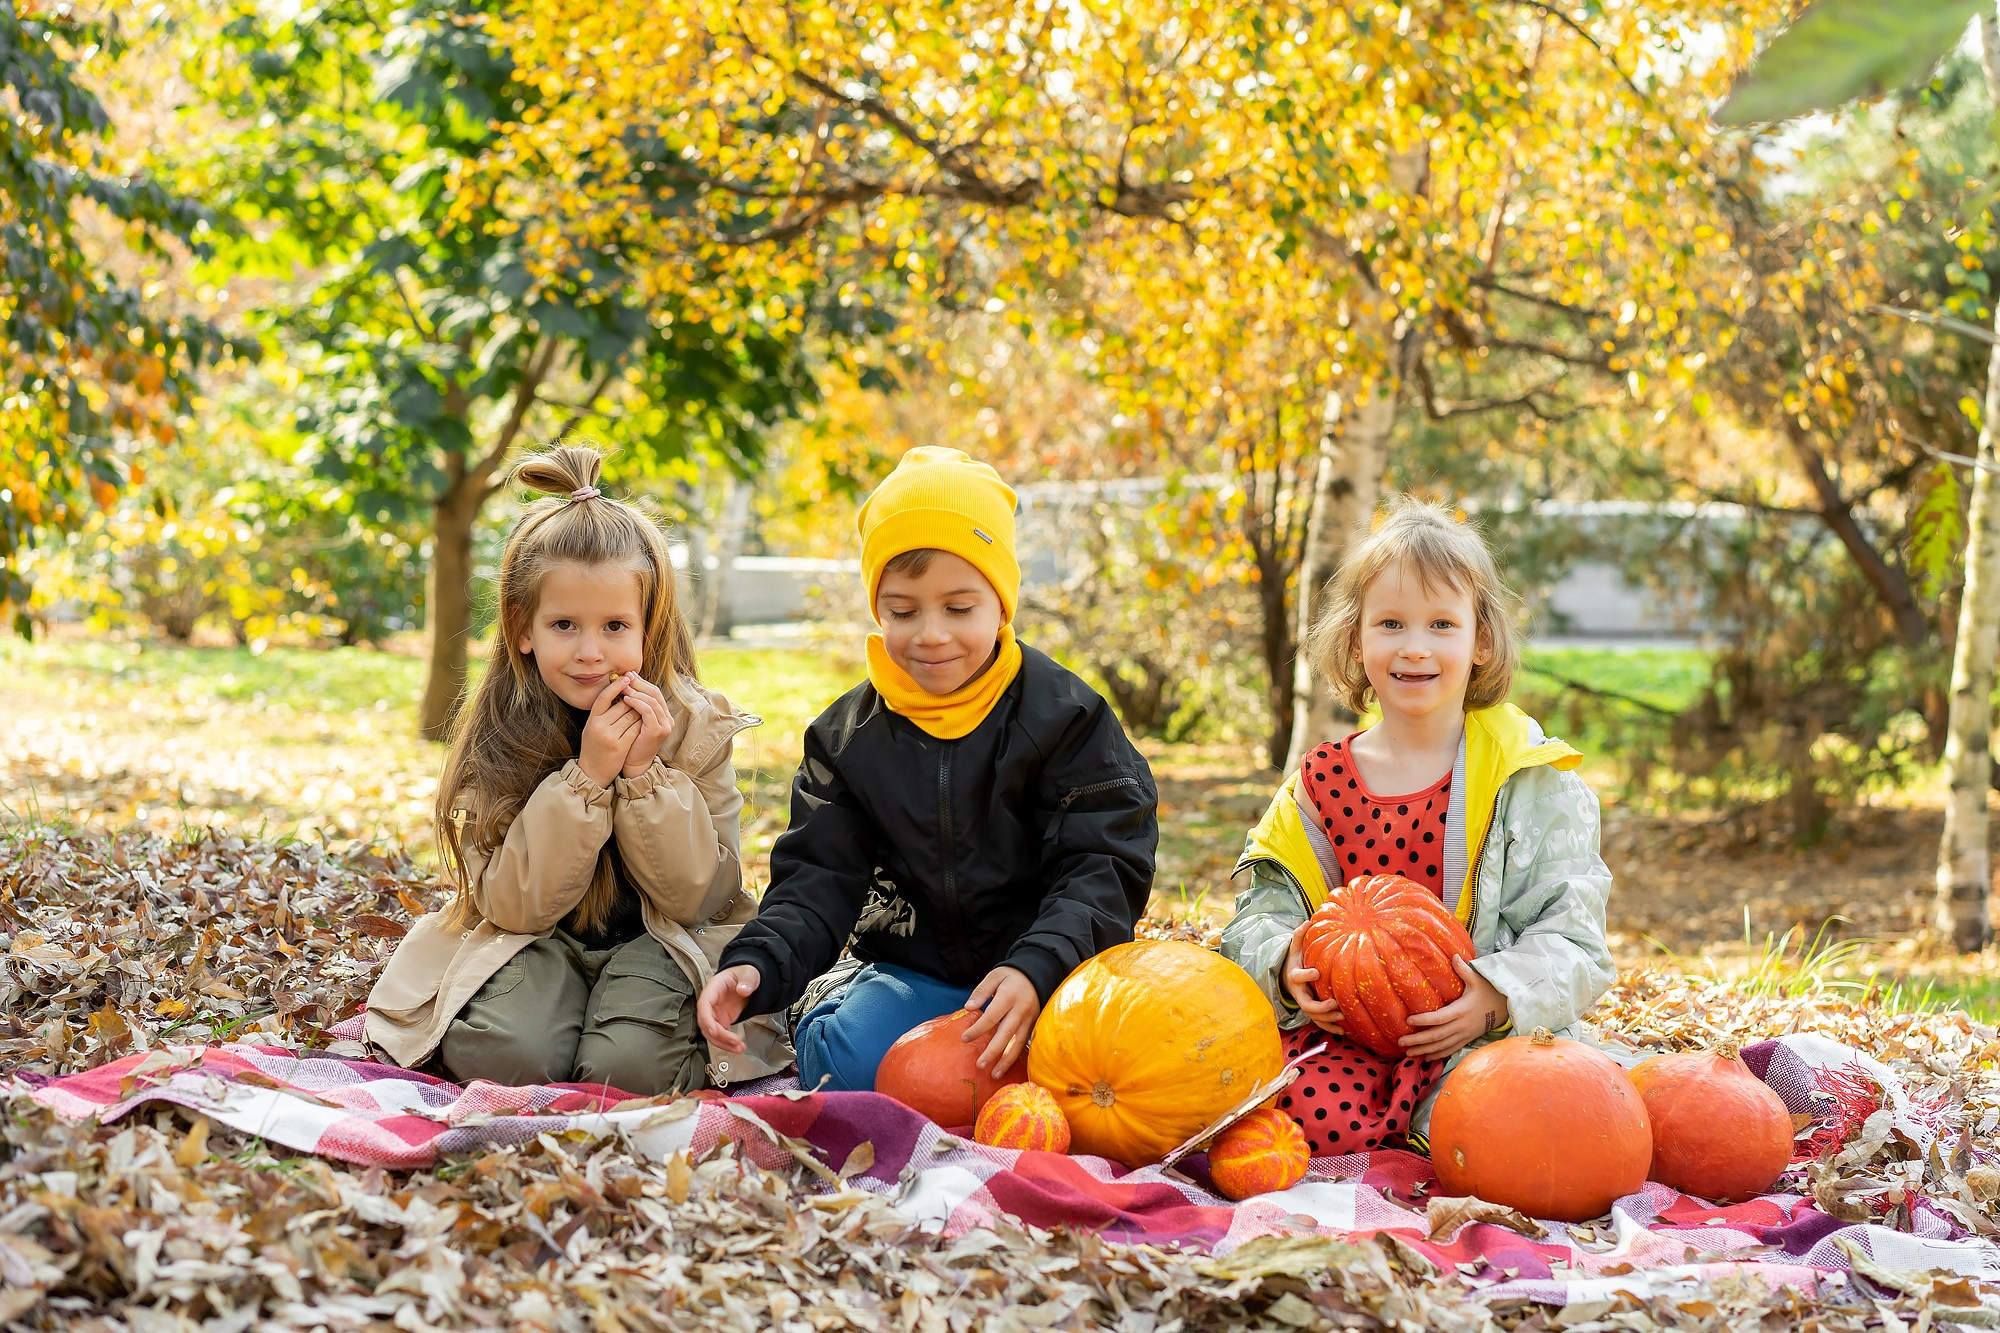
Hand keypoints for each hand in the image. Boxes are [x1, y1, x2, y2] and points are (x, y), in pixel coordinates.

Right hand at [578, 675, 641, 786]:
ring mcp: (610, 736)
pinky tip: (645, 722)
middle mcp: (599, 726)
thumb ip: (602, 713)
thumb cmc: (593, 748)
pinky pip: (636, 729)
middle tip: (639, 696)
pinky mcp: (620, 746)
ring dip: (641, 712)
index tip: (625, 678)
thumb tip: (619, 694)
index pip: (604, 697)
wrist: (592, 772)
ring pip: (633, 716)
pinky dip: (642, 724)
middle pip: (623, 705)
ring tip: (643, 710)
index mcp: (592, 720)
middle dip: (634, 700)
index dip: (615, 686)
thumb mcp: (592, 728)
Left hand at [616, 673, 675, 777]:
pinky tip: (626, 699)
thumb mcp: (635, 720)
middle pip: (655, 693)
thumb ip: (636, 705)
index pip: (654, 692)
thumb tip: (627, 684)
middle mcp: (667, 719)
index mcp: (663, 715)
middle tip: (626, 676)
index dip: (642, 682)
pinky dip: (637, 703)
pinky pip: (648, 711)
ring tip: (624, 687)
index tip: (628, 674)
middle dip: (639, 683)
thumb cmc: (632, 741)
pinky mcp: (658, 730)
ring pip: (652, 701)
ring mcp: (665, 725)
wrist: (634, 763)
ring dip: (637, 691)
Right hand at [697, 964, 760, 1052]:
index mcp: (713, 988)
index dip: (707, 1020)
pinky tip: (737, 1047)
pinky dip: (728, 1042)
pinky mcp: (722, 1020)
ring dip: (723, 1043)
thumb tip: (743, 989)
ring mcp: (716, 1012)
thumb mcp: (749, 973)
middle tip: (734, 1042)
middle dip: (719, 1036)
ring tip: (738, 1048)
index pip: (704, 1005)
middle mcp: (711, 1002)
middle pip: (707, 1023)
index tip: (713, 1031)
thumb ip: (746, 981)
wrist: (748, 979)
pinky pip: (721, 1034)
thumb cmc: (744, 973)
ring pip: (712, 1032)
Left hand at [961, 965, 1039, 1077]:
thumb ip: (982, 991)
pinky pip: (1025, 1043)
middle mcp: (1021, 1010)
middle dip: (993, 1051)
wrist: (1038, 974)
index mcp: (1009, 996)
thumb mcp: (995, 975)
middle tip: (980, 1065)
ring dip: (1007, 1060)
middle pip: (1006, 1034)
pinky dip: (1016, 1057)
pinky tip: (1007, 1067)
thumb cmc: (1012, 976)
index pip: (992, 1016)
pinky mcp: (1034, 1026)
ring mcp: (1030, 1020)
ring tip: (995, 1074)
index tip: (965, 1039)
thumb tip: (968, 1007)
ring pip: (1018, 1043)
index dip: (979, 1029)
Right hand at [1283, 921, 1345, 1035]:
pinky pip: (1319, 1022)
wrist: (1286, 977)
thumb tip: (1306, 921)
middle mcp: (1299, 993)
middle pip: (1306, 1004)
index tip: (1317, 973)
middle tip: (1334, 1003)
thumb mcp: (1294, 948)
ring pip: (1313, 1016)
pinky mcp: (1311, 1011)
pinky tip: (1343, 1032)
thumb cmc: (1295, 961)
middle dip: (1320, 1006)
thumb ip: (1299, 936)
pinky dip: (1329, 1028)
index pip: (1298, 977)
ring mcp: (1304, 1003)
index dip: (1306, 976)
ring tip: (1341, 1018)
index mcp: (1295, 976)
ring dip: (1327, 1019)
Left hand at [1401, 957, 1508, 1060]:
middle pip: (1436, 1036)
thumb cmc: (1488, 991)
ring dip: (1424, 1050)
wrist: (1505, 1007)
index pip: (1439, 1018)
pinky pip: (1451, 1050)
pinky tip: (1426, 1058)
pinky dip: (1438, 1055)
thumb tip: (1453, 955)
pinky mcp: (1466, 1039)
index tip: (1408, 1020)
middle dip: (1418, 1040)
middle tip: (1401, 1041)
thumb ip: (1463, 969)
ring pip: (1442, 1046)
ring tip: (1408, 1053)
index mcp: (1461, 1010)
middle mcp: (1461, 1025)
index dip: (1423, 1020)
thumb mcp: (1477, 979)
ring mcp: (1464, 1035)